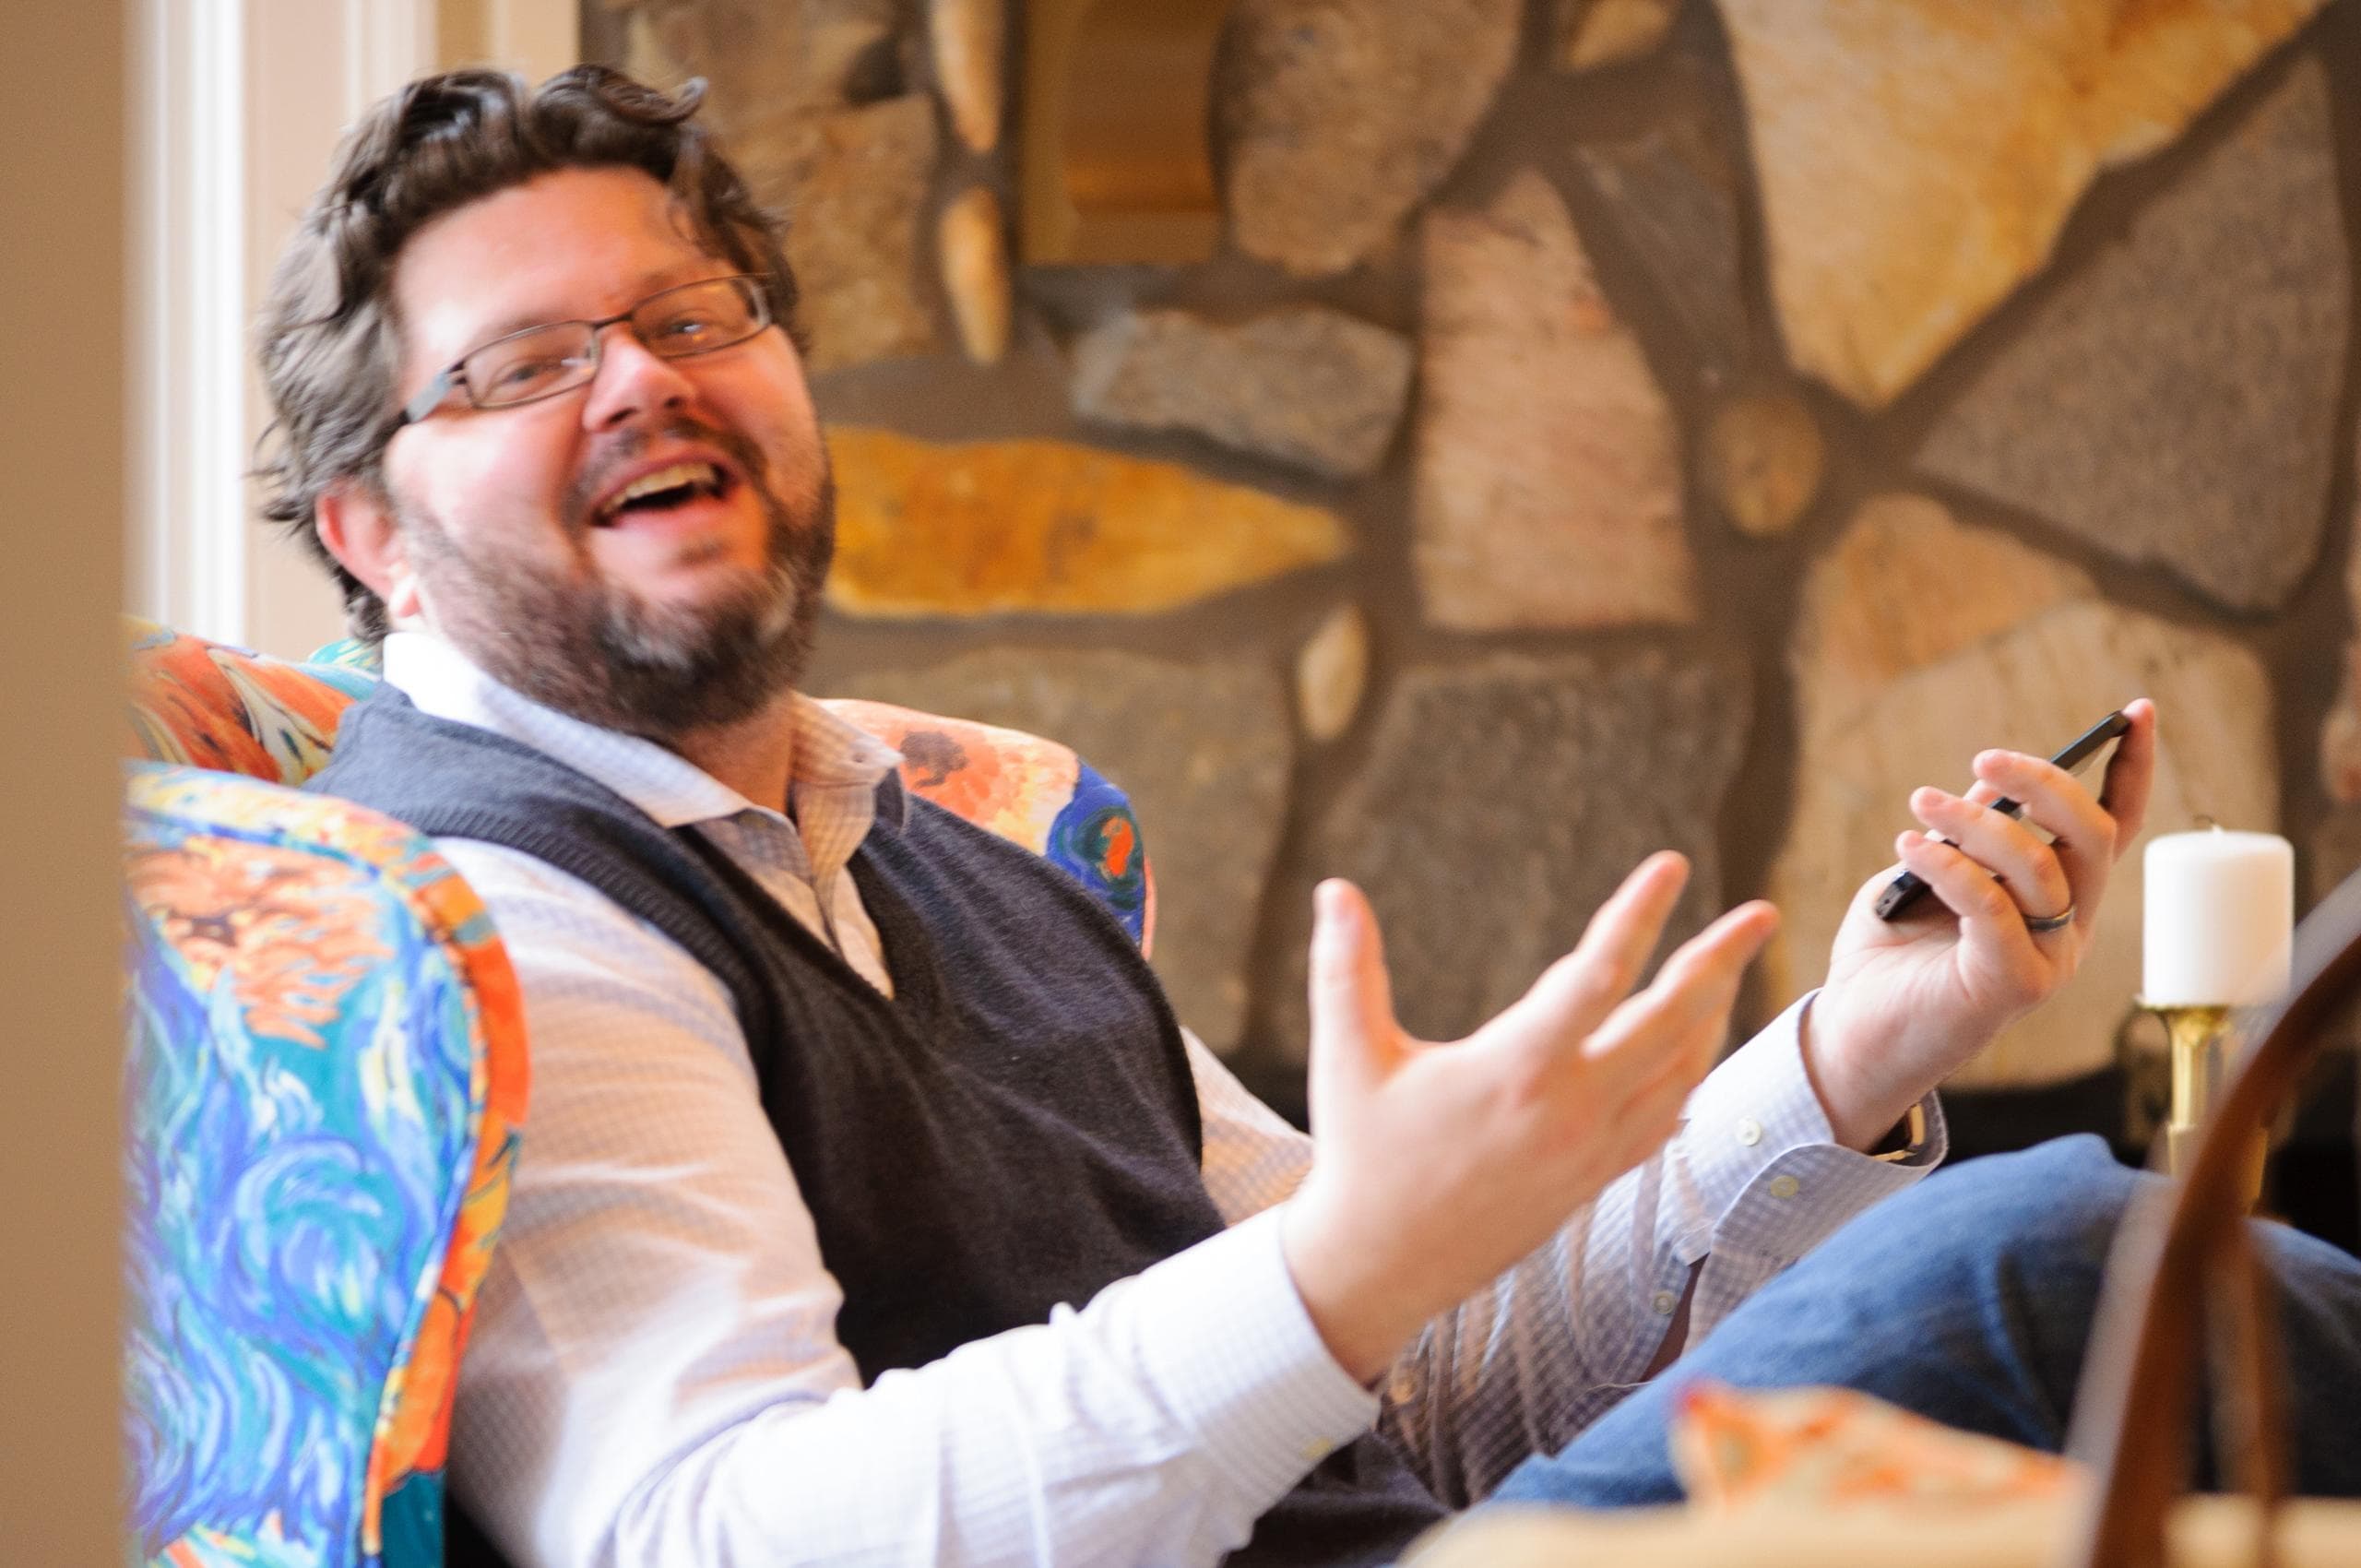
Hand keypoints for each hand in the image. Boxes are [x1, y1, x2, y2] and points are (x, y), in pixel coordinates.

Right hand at [1280, 855, 1778, 1381]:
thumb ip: (1346, 967)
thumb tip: (1333, 889)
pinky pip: (1664, 1119)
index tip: (1672, 865)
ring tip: (1729, 968)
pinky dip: (1689, 1075)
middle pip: (1673, 1022)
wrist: (1380, 1266)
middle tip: (1763, 913)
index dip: (1637, 913)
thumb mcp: (1347, 1055)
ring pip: (1681, 1073)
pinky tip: (1694, 1049)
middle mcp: (1569, 1110)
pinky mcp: (1592, 1181)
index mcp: (1516, 1069)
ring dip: (1713, 1014)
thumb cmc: (1360, 1153)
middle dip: (1721, 960)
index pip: (1598, 974)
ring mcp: (1590, 1151)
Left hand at [1804, 700, 2158, 1148]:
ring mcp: (2049, 961)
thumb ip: (1964, 837)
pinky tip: (1909, 848)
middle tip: (1983, 761)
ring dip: (1976, 822)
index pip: (2114, 828)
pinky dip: (1950, 866)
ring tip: (1920, 805)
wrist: (1852, 1030)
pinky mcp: (2012, 986)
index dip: (2132, 770)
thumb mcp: (1928, 873)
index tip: (2137, 712)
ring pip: (2040, 867)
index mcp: (2060, 897)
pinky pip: (1993, 908)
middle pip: (2092, 837)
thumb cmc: (1889, 949)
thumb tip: (1987, 794)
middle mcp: (2069, 928)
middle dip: (2044, 783)